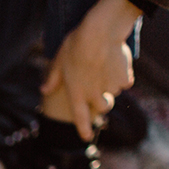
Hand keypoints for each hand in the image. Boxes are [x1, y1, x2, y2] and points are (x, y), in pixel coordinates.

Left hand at [40, 0, 142, 140]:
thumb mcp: (59, 60)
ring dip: (112, 85)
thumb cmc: (76, 44)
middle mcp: (94, 94)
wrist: (100, 31)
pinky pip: (125, 81)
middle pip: (102, 108)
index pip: (80, 117)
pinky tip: (117, 60)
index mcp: (76, 92)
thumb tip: (43, 90)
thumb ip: (53, 78)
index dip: (83, 129)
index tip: (86, 138)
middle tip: (101, 88)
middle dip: (103, 102)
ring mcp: (110, 88)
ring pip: (114, 93)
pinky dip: (123, 75)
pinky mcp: (124, 79)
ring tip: (106, 65)